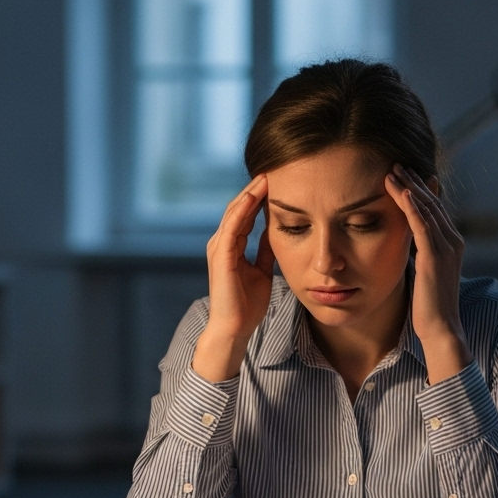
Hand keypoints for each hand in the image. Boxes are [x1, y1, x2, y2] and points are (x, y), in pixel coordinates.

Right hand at [193, 175, 273, 381]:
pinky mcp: (221, 256)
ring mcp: (219, 248)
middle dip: (255, 188)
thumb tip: (276, 233)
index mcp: (231, 246)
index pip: (245, 213)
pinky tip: (255, 197)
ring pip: (234, 212)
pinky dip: (242, 210)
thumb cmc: (246, 304)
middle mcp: (222, 243)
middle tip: (274, 169)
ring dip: (250, 193)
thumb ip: (265, 251)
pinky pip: (232, 227)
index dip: (260, 196)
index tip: (278, 181)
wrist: (235, 328)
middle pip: (238, 207)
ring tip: (266, 176)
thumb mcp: (262, 271)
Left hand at [385, 164, 471, 383]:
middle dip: (413, 182)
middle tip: (395, 164)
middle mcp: (453, 242)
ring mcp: (446, 248)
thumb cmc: (428, 307)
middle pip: (432, 203)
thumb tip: (406, 247)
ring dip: (409, 188)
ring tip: (391, 171)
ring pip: (427, 209)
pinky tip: (401, 191)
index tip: (402, 175)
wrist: (440, 329)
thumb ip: (419, 256)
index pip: (434, 209)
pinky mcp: (435, 257)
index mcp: (451, 245)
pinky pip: (423, 224)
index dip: (419, 190)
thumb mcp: (424, 274)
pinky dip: (412, 206)